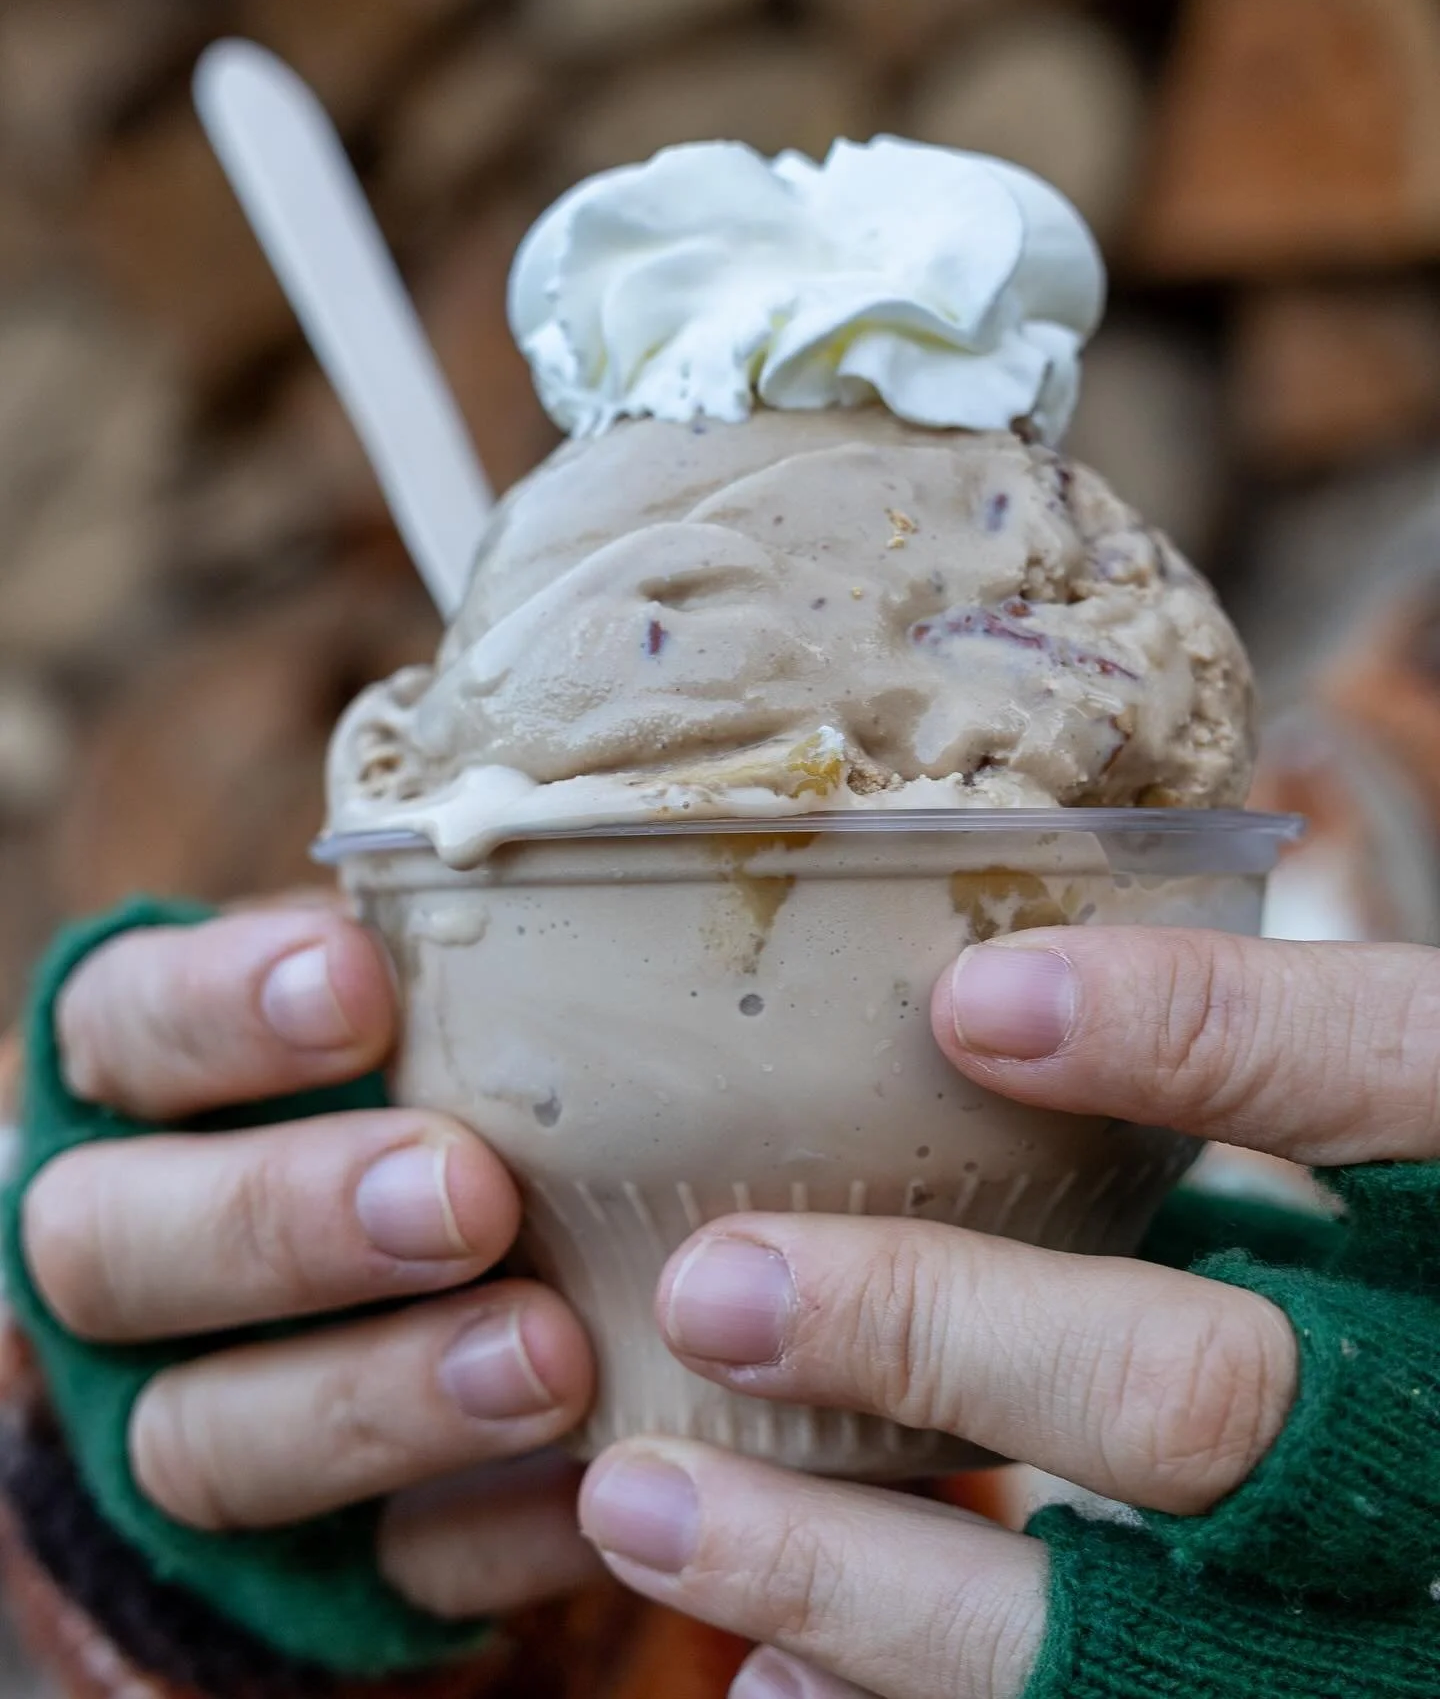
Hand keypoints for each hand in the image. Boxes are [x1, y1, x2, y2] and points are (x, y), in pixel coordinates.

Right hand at [20, 901, 600, 1617]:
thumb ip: (459, 956)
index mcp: (145, 1090)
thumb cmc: (420, 1092)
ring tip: (547, 1356)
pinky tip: (587, 1482)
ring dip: (375, 1399)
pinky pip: (361, 1562)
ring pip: (204, 1438)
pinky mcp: (298, 1553)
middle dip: (286, 1221)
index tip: (358, 982)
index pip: (124, 1031)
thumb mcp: (417, 1007)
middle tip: (464, 1195)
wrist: (371, 1309)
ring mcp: (196, 1410)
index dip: (218, 1011)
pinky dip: (476, 1529)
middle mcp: (132, 1254)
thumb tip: (617, 850)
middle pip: (117, 1249)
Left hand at [570, 930, 1439, 1698]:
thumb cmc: (1437, 1265)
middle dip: (932, 1335)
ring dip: (843, 1567)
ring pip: (1107, 1622)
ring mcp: (1377, 1612)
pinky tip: (769, 1670)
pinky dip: (898, 1698)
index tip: (970, 998)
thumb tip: (995, 986)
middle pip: (1201, 1395)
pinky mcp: (1277, 1694)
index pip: (1395, 1082)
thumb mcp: (1415, 1141)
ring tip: (643, 1504)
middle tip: (714, 1289)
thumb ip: (1278, 1076)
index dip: (1193, 1035)